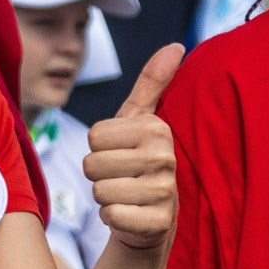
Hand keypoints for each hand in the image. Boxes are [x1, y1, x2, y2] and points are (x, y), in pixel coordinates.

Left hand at [85, 45, 181, 251]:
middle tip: (122, 178)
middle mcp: (164, 157)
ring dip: (105, 197)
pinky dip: (112, 218)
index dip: (99, 148)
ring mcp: (164, 191)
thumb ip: (152, 83)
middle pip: (92, 164)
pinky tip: (129, 215)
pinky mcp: (158, 222)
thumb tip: (176, 46)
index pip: (94, 136)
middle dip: (99, 174)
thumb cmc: (137, 162)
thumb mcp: (140, 121)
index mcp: (156, 128)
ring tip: (126, 195)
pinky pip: (111, 216)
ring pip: (99, 191)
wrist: (151, 219)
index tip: (121, 153)